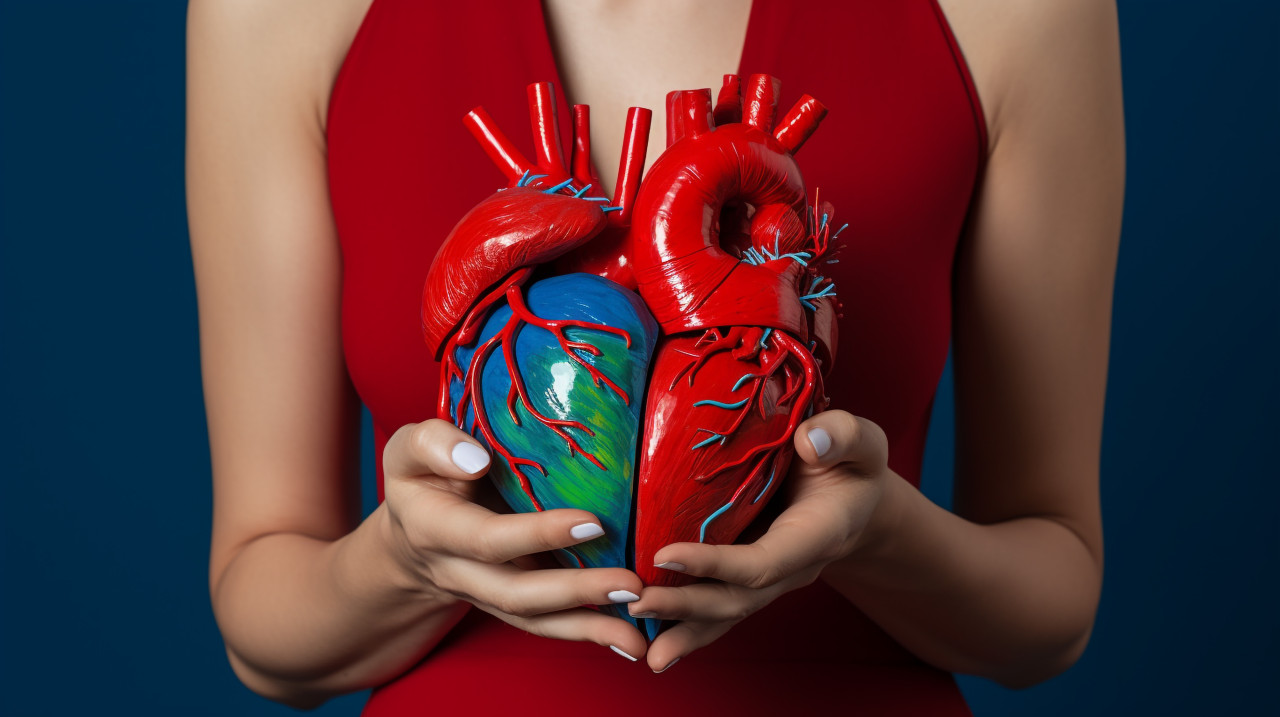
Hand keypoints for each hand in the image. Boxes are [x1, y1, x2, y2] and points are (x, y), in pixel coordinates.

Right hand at [380, 419, 648, 660]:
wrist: (411, 528)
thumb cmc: (421, 477)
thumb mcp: (409, 450)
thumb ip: (433, 445)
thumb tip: (477, 458)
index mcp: (434, 528)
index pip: (487, 538)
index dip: (537, 534)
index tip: (592, 522)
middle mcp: (459, 572)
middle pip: (516, 593)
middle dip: (576, 592)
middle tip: (631, 583)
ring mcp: (486, 594)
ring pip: (535, 620)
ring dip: (589, 628)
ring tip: (639, 633)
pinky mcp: (510, 603)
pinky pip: (547, 624)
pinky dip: (590, 634)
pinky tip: (630, 640)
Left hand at [624, 410, 888, 671]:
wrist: (855, 499)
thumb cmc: (853, 465)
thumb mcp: (861, 442)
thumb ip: (843, 436)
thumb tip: (808, 441)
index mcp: (817, 536)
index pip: (763, 560)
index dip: (716, 564)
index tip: (665, 553)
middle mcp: (791, 568)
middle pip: (737, 599)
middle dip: (686, 605)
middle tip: (635, 603)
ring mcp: (769, 578)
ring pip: (725, 613)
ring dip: (682, 629)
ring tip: (639, 648)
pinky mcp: (748, 576)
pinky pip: (717, 607)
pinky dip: (684, 624)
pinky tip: (650, 638)